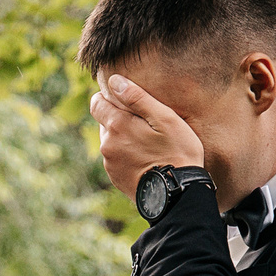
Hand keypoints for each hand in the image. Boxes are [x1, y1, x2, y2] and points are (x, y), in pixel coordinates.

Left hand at [89, 74, 204, 196]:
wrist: (179, 194)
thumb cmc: (177, 152)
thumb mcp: (165, 118)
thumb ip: (137, 97)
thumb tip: (114, 80)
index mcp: (117, 126)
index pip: (97, 103)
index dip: (110, 98)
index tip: (127, 101)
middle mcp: (107, 144)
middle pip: (105, 122)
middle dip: (120, 119)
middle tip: (146, 125)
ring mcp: (109, 164)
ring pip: (111, 141)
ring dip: (124, 138)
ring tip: (149, 144)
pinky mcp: (115, 178)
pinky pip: (117, 159)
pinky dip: (127, 155)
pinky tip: (146, 159)